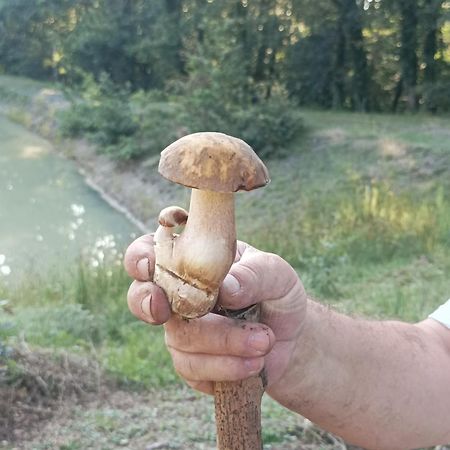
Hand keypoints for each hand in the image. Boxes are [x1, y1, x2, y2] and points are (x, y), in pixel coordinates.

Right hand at [124, 234, 306, 396]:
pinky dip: (227, 368)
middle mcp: (179, 293)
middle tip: (163, 309)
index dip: (141, 256)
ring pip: (179, 337)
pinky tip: (255, 363)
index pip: (152, 249)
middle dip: (147, 303)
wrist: (291, 337)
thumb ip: (254, 275)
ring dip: (223, 342)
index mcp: (193, 259)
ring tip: (264, 342)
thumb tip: (226, 288)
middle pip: (140, 297)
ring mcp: (182, 329)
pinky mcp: (192, 363)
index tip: (150, 264)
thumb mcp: (277, 274)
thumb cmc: (277, 293)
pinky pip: (193, 368)